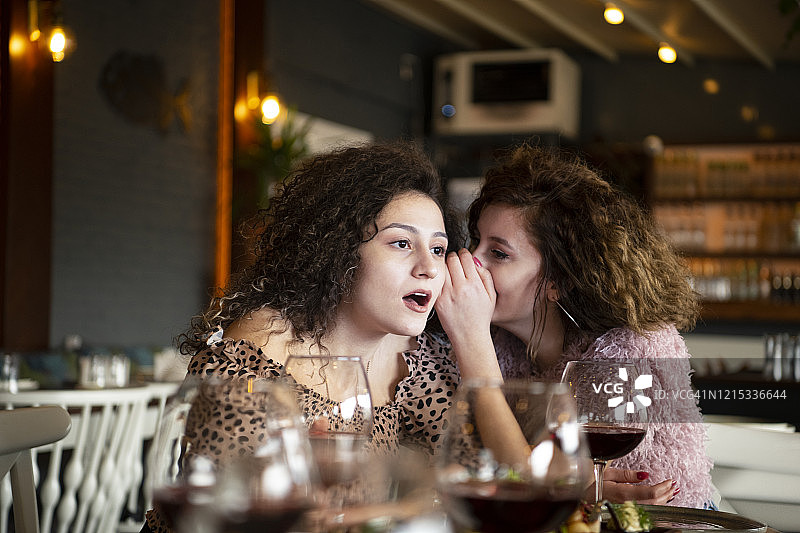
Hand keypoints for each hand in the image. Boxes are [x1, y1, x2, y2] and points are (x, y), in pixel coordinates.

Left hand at [435, 249, 499, 379]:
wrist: (470, 336)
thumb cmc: (480, 317)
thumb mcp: (491, 296)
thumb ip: (486, 276)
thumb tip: (475, 263)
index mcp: (475, 284)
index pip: (466, 257)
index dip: (464, 254)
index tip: (463, 256)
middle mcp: (460, 288)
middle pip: (452, 259)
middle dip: (454, 258)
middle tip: (455, 262)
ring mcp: (447, 294)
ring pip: (442, 269)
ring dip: (445, 267)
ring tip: (449, 272)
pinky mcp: (438, 301)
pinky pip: (436, 282)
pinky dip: (438, 279)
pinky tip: (444, 282)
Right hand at [594, 468, 676, 504]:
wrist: (585, 499)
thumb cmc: (594, 486)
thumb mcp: (609, 474)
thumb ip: (627, 474)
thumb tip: (644, 474)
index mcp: (624, 493)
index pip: (650, 492)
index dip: (663, 487)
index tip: (669, 480)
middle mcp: (628, 504)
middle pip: (655, 501)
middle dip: (666, 492)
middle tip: (673, 484)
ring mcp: (629, 510)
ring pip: (653, 507)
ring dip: (664, 499)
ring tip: (671, 491)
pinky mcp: (629, 512)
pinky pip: (647, 510)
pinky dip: (657, 504)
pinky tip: (661, 500)